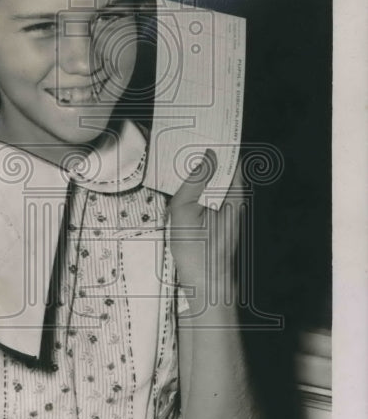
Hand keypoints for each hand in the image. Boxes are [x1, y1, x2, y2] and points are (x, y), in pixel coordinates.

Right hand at [168, 150, 242, 302]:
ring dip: (203, 173)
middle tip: (189, 143)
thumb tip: (204, 158)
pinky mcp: (221, 222)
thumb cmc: (199, 254)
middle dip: (209, 156)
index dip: (221, 144)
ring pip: (217, 183)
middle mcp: (236, 202)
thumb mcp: (185, 212)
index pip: (233, 160)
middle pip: (225, 169)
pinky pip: (212, 197)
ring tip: (184, 162)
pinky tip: (185, 190)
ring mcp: (230, 213)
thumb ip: (193, 182)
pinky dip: (200, 189)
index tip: (208, 132)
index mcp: (233, 196)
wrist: (207, 286)